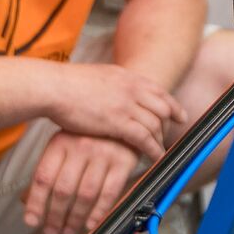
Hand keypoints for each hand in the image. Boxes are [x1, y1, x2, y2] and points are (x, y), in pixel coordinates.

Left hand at [24, 132, 141, 233]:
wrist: (125, 120)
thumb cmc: (91, 137)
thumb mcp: (65, 145)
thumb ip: (49, 171)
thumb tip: (27, 201)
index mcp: (61, 142)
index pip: (43, 178)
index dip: (36, 203)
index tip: (32, 222)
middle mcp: (81, 147)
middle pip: (63, 190)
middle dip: (55, 216)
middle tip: (52, 232)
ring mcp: (103, 154)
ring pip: (85, 194)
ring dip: (75, 219)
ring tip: (69, 231)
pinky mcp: (123, 162)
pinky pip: (108, 193)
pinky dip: (98, 212)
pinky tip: (90, 224)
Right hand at [48, 63, 182, 161]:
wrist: (54, 87)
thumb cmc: (67, 84)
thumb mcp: (98, 76)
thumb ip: (113, 85)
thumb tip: (116, 91)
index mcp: (127, 77)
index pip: (159, 91)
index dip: (172, 104)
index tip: (179, 115)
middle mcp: (132, 89)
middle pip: (162, 107)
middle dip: (171, 122)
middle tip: (174, 133)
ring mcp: (127, 105)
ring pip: (155, 124)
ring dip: (160, 139)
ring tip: (162, 150)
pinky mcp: (118, 122)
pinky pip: (145, 138)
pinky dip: (153, 148)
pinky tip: (155, 157)